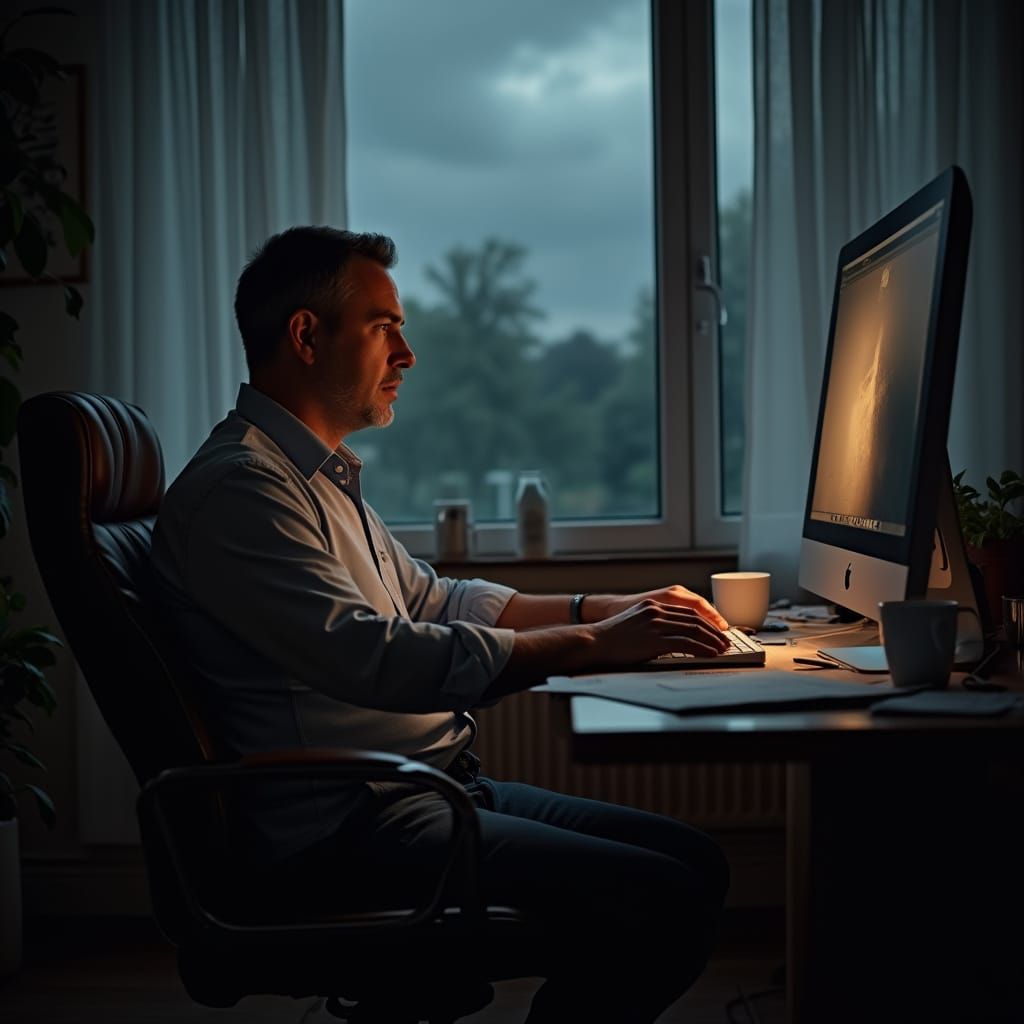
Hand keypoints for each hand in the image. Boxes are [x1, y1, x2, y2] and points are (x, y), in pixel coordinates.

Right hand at [588, 599, 730, 666]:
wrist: (594, 642)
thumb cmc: (611, 638)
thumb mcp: (634, 623)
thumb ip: (653, 624)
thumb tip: (672, 637)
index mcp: (653, 605)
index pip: (687, 610)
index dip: (705, 621)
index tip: (716, 630)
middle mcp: (656, 611)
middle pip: (694, 619)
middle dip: (713, 631)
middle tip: (725, 641)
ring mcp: (655, 625)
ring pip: (693, 630)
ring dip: (711, 641)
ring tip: (722, 649)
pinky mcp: (655, 640)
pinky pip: (686, 643)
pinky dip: (702, 649)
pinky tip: (710, 654)